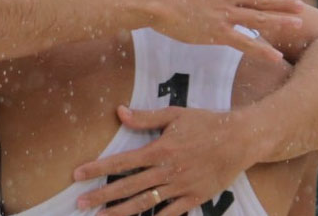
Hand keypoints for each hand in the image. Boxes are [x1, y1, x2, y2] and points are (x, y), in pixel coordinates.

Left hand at [73, 105, 250, 215]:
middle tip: (80, 204)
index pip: (121, 161)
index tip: (77, 175)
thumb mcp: (175, 115)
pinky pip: (170, 214)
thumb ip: (146, 117)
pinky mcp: (195, 199)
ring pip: (145, 204)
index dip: (97, 169)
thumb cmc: (207, 123)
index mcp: (160, 149)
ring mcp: (181, 187)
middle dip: (101, 196)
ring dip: (120, 212)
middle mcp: (167, 171)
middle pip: (127, 187)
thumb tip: (119, 112)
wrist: (241, 140)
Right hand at [151, 0, 302, 59]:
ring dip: (280, 21)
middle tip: (301, 6)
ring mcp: (224, 13)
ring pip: (258, 18)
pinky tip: (275, 56)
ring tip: (298, 24)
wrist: (154, 0)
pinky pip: (244, 42)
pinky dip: (261, 49)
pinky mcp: (217, 32)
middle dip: (284, 3)